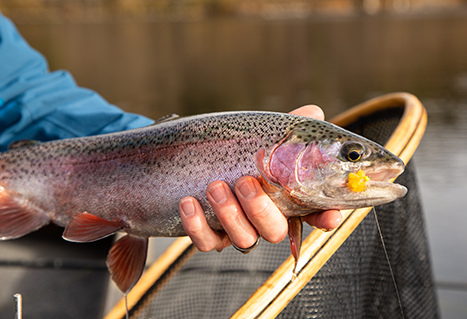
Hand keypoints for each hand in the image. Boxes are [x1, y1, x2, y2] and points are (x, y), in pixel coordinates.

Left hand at [179, 105, 341, 251]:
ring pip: (243, 239)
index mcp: (284, 199)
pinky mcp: (210, 235)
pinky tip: (188, 202)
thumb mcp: (264, 137)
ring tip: (215, 186)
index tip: (329, 217)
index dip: (324, 219)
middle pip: (275, 231)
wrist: (198, 160)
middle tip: (245, 182)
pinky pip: (206, 241)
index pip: (313, 215)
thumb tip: (313, 113)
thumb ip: (289, 129)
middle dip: (261, 209)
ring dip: (229, 214)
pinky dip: (197, 225)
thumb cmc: (240, 151)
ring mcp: (238, 229)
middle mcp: (264, 219)